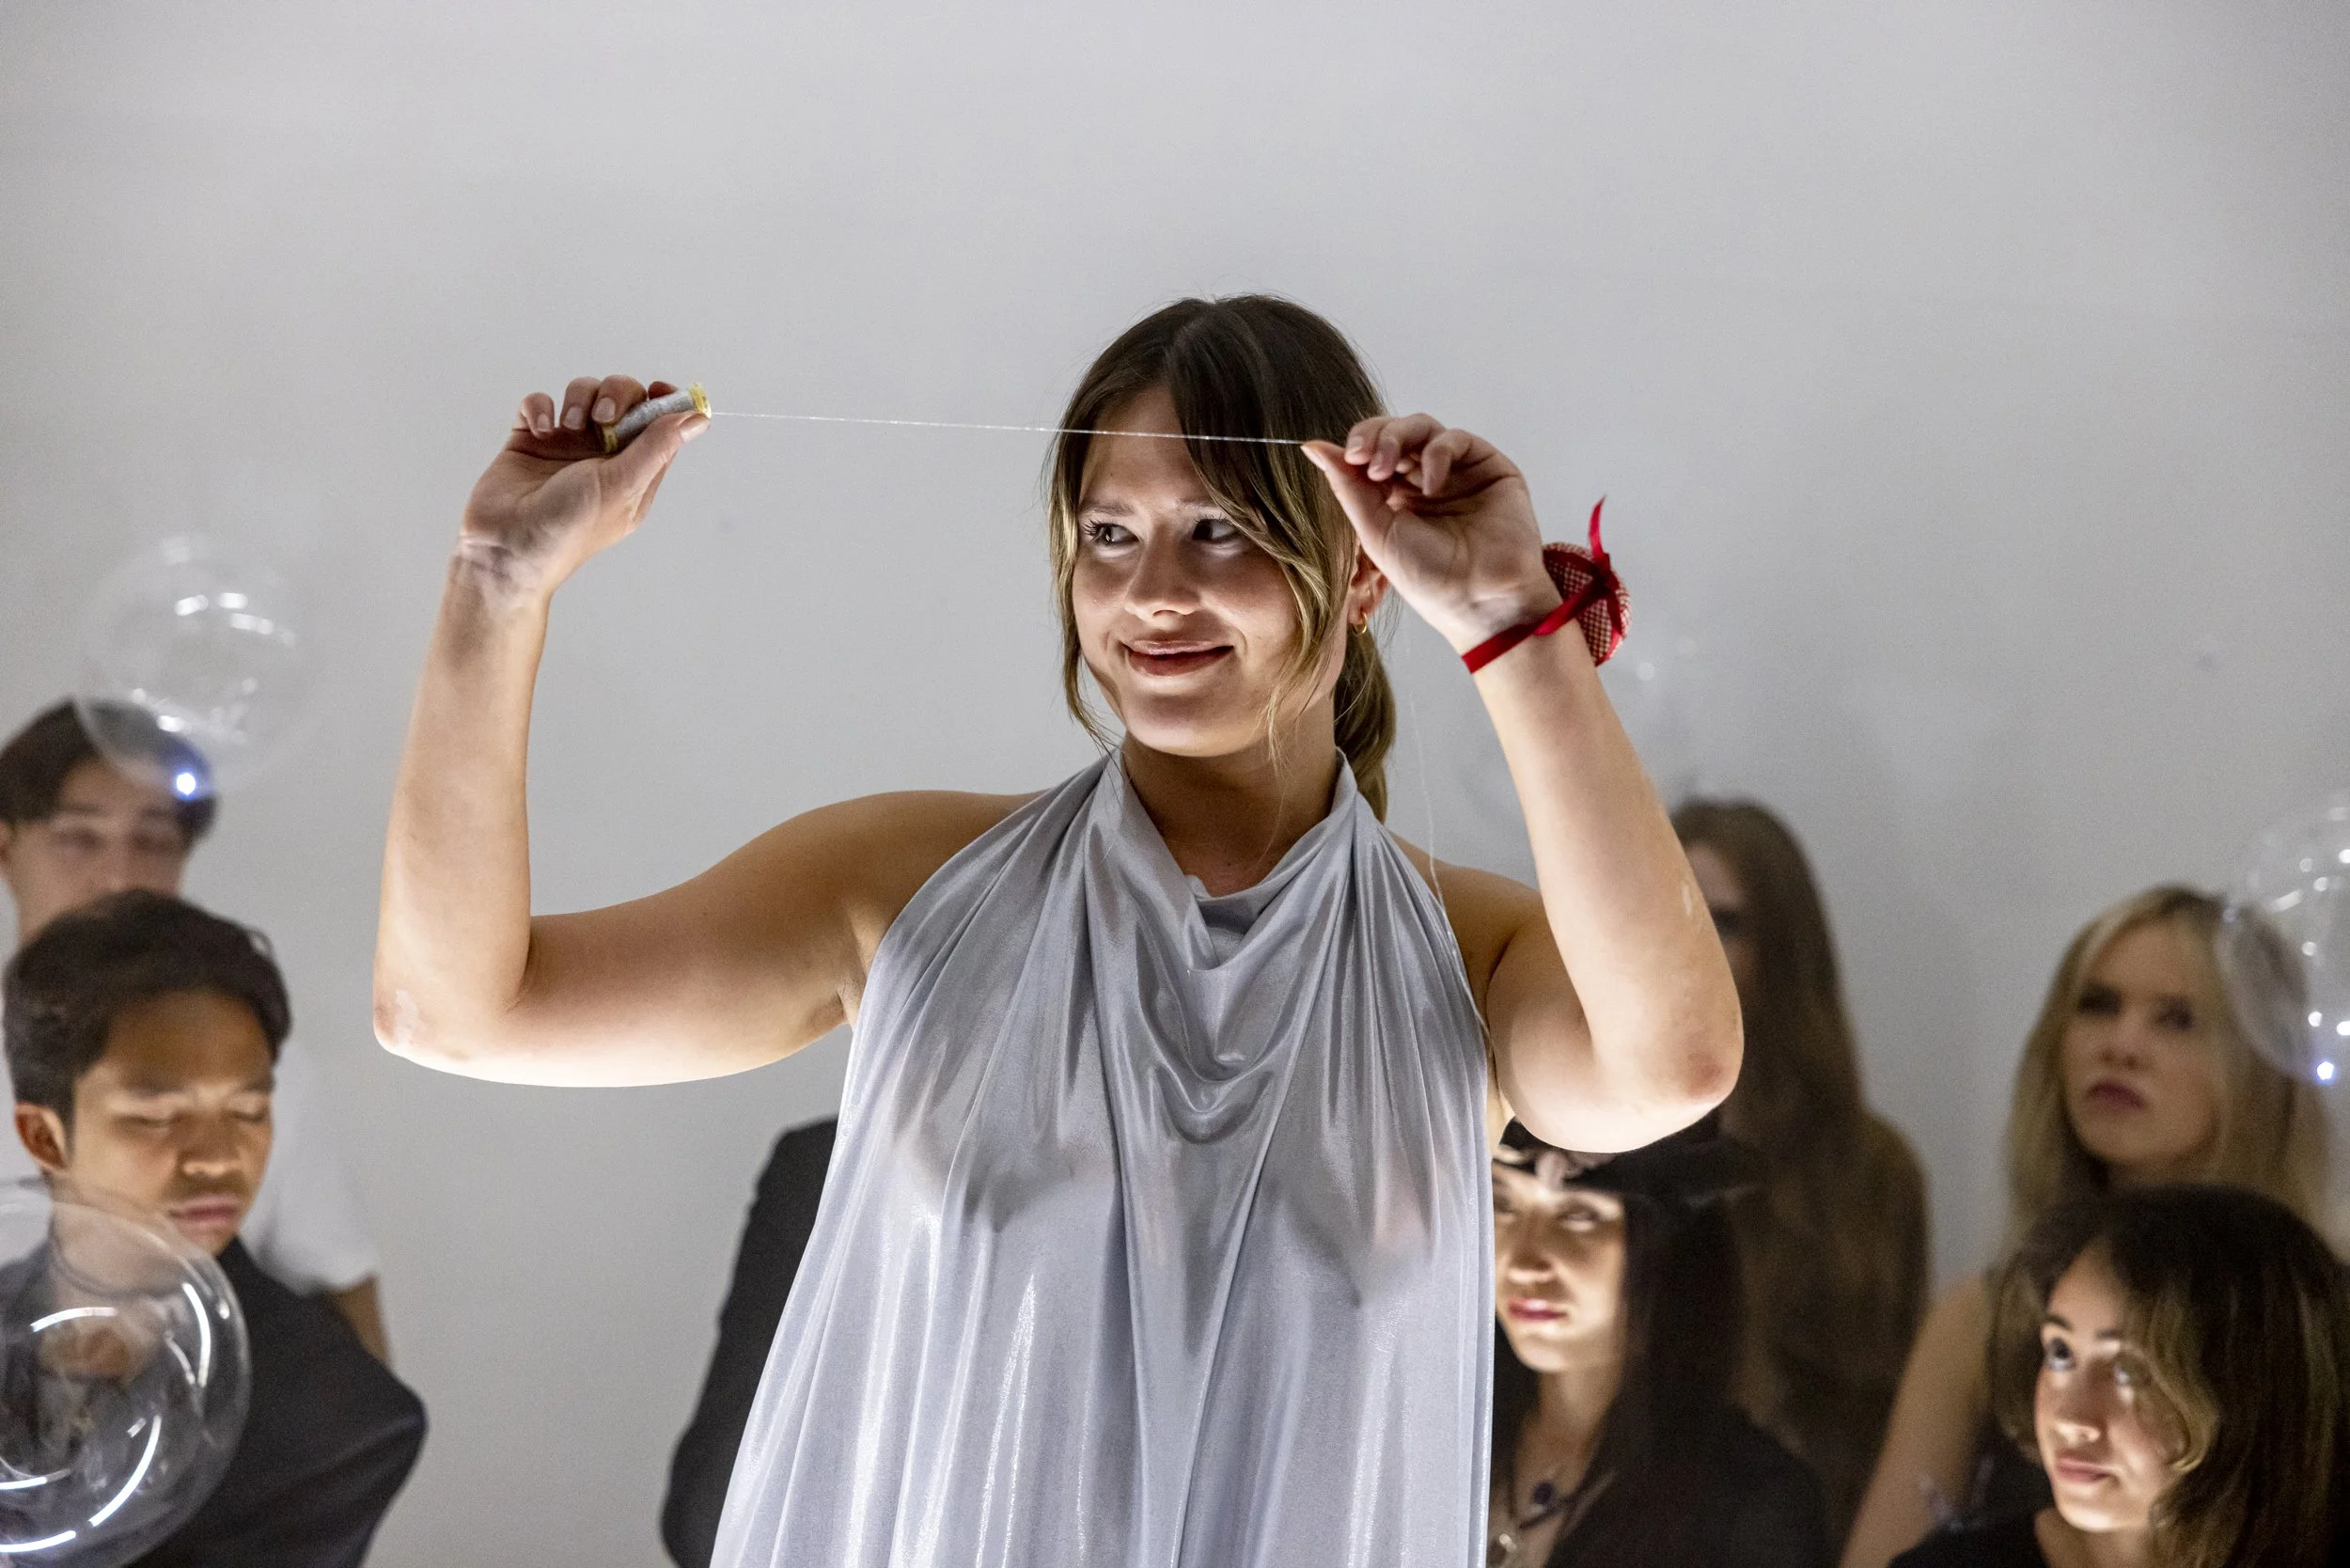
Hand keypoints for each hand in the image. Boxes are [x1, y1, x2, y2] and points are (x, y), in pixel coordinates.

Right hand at [458, 374, 707, 599]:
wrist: (506, 546)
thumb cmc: (569, 528)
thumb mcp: (623, 486)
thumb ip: (659, 447)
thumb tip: (698, 418)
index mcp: (634, 471)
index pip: (661, 426)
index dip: (665, 403)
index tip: (659, 389)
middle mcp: (604, 456)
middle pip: (624, 399)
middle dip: (616, 395)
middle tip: (603, 416)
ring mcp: (566, 446)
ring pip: (583, 393)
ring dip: (578, 399)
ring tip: (567, 427)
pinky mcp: (531, 439)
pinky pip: (540, 403)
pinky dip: (540, 408)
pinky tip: (539, 431)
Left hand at [1303, 415, 1560, 654]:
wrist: (1480, 600)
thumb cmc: (1430, 579)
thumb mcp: (1375, 531)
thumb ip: (1347, 486)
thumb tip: (1313, 447)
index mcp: (1395, 496)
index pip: (1371, 451)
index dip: (1357, 445)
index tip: (1347, 457)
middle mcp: (1424, 479)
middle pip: (1394, 432)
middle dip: (1375, 438)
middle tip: (1362, 458)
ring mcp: (1456, 471)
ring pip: (1422, 428)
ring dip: (1398, 438)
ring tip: (1387, 470)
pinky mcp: (1487, 466)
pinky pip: (1456, 440)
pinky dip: (1437, 454)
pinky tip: (1430, 485)